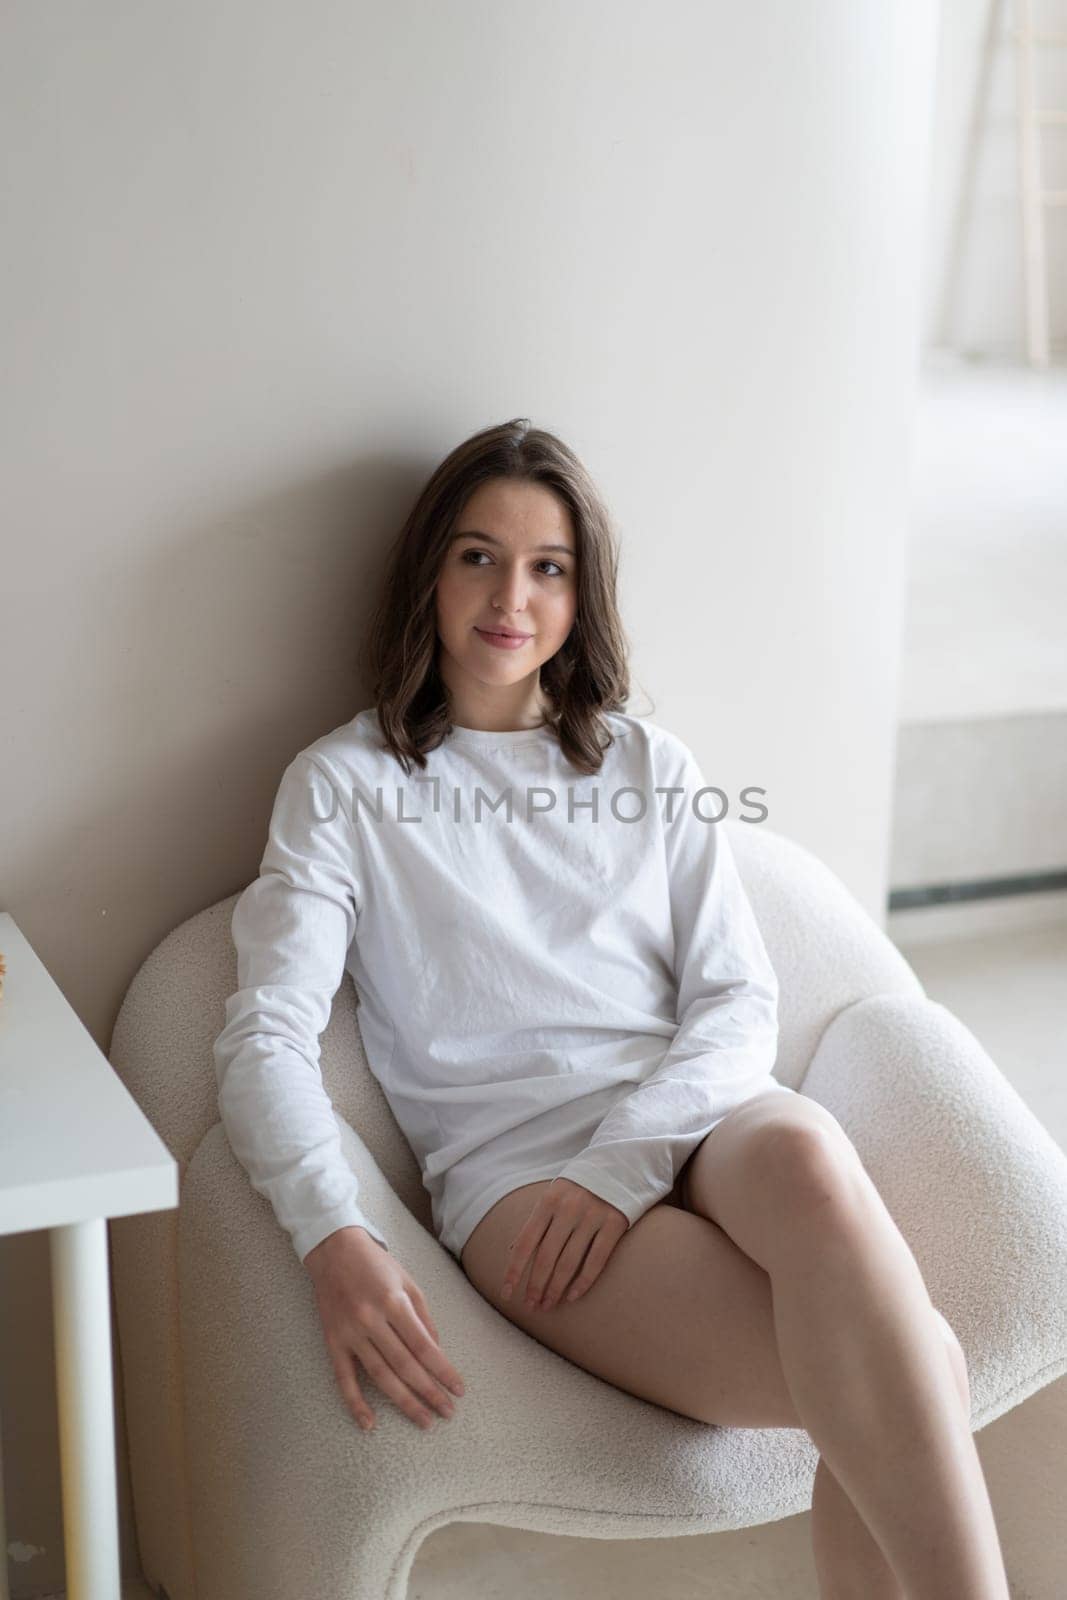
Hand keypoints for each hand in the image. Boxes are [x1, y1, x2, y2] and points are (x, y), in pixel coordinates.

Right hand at [305, 1226, 464, 1432]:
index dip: (443, 1370)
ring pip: (380, 1376)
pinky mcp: (332, 1342)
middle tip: (448, 1413)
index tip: (459, 1390)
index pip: (423, 1346)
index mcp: (393, 1302)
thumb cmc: (376, 1264)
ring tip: (425, 1421)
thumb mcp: (408, 1281)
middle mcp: (371, 1319)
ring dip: (404, 1402)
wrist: (333, 1250)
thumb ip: (424, 1316)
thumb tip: (437, 1351)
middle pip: (405, 1365)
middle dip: (429, 1392)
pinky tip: (370, 1424)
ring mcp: (350, 1333)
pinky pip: (343, 1379)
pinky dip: (355, 1403)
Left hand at [502, 1178, 627, 1311]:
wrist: (620, 1164)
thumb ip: (536, 1220)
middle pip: (546, 1256)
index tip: (507, 1293)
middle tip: (532, 1306)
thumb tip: (512, 1249)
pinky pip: (596, 1260)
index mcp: (548, 1201)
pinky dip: (583, 1282)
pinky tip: (572, 1296)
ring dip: (555, 1289)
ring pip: (569, 1262)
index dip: (514, 1271)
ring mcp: (592, 1216)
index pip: (525, 1242)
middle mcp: (568, 1208)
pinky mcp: (615, 1223)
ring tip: (548, 1305)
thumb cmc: (580, 1186)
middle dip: (535, 1286)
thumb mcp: (554, 1194)